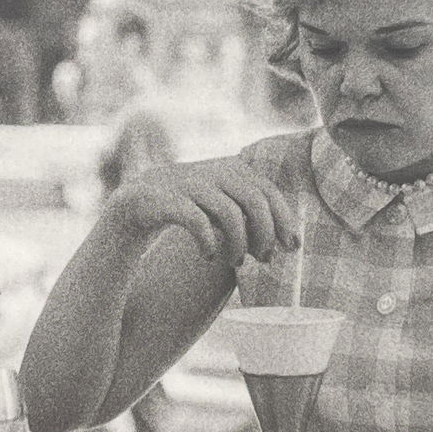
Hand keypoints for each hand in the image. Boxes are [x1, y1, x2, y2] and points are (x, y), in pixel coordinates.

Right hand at [105, 157, 300, 266]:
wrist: (140, 200)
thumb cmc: (192, 207)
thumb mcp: (224, 203)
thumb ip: (251, 212)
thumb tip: (286, 238)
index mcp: (233, 169)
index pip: (269, 192)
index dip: (284, 220)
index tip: (292, 247)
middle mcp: (215, 172)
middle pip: (254, 201)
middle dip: (264, 233)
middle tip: (264, 259)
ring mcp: (192, 184)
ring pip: (229, 213)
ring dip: (238, 243)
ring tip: (236, 262)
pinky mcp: (170, 200)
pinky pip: (198, 221)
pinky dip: (208, 242)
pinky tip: (208, 255)